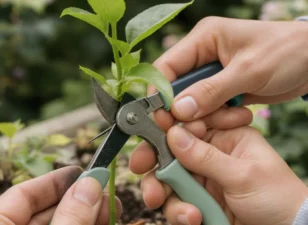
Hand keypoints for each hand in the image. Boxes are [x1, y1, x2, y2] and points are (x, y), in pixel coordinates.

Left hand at [0, 166, 121, 224]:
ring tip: (111, 209)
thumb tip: (91, 183)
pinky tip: (101, 223)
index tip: (83, 170)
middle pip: (43, 212)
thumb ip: (70, 218)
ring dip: (85, 216)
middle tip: (106, 191)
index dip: (54, 180)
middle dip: (78, 200)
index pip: (20, 195)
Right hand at [129, 121, 307, 224]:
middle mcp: (208, 154)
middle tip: (141, 171)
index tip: (147, 130)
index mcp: (224, 136)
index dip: (165, 126)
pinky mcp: (197, 200)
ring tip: (184, 213)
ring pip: (168, 180)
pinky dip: (179, 212)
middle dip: (156, 164)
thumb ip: (205, 156)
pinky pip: (176, 202)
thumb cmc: (277, 197)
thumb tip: (173, 134)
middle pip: (170, 152)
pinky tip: (195, 219)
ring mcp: (201, 178)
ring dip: (167, 195)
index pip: (188, 123)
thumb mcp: (243, 174)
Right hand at [152, 17, 307, 124]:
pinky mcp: (221, 89)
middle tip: (194, 127)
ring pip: (191, 102)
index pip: (167, 66)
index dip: (160, 93)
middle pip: (176, 87)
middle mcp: (202, 55)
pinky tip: (240, 114)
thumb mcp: (248, 71)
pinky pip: (208, 108)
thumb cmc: (287, 52)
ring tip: (233, 116)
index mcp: (203, 39)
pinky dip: (218, 117)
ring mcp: (211, 73)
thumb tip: (177, 110)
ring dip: (206, 116)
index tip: (162, 118)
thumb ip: (211, 91)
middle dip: (185, 109)